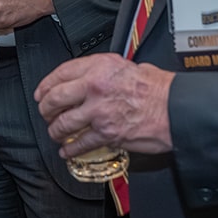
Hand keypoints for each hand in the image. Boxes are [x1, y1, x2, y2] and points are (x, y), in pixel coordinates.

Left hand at [34, 53, 174, 156]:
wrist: (175, 108)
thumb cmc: (157, 88)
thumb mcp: (126, 66)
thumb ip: (103, 70)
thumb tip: (89, 77)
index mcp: (99, 67)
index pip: (61, 73)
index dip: (46, 85)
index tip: (42, 92)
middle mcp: (95, 87)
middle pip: (56, 98)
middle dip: (46, 109)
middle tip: (45, 113)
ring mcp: (99, 111)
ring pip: (64, 123)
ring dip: (55, 131)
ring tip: (55, 133)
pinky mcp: (107, 133)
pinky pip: (81, 143)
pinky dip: (71, 150)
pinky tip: (67, 151)